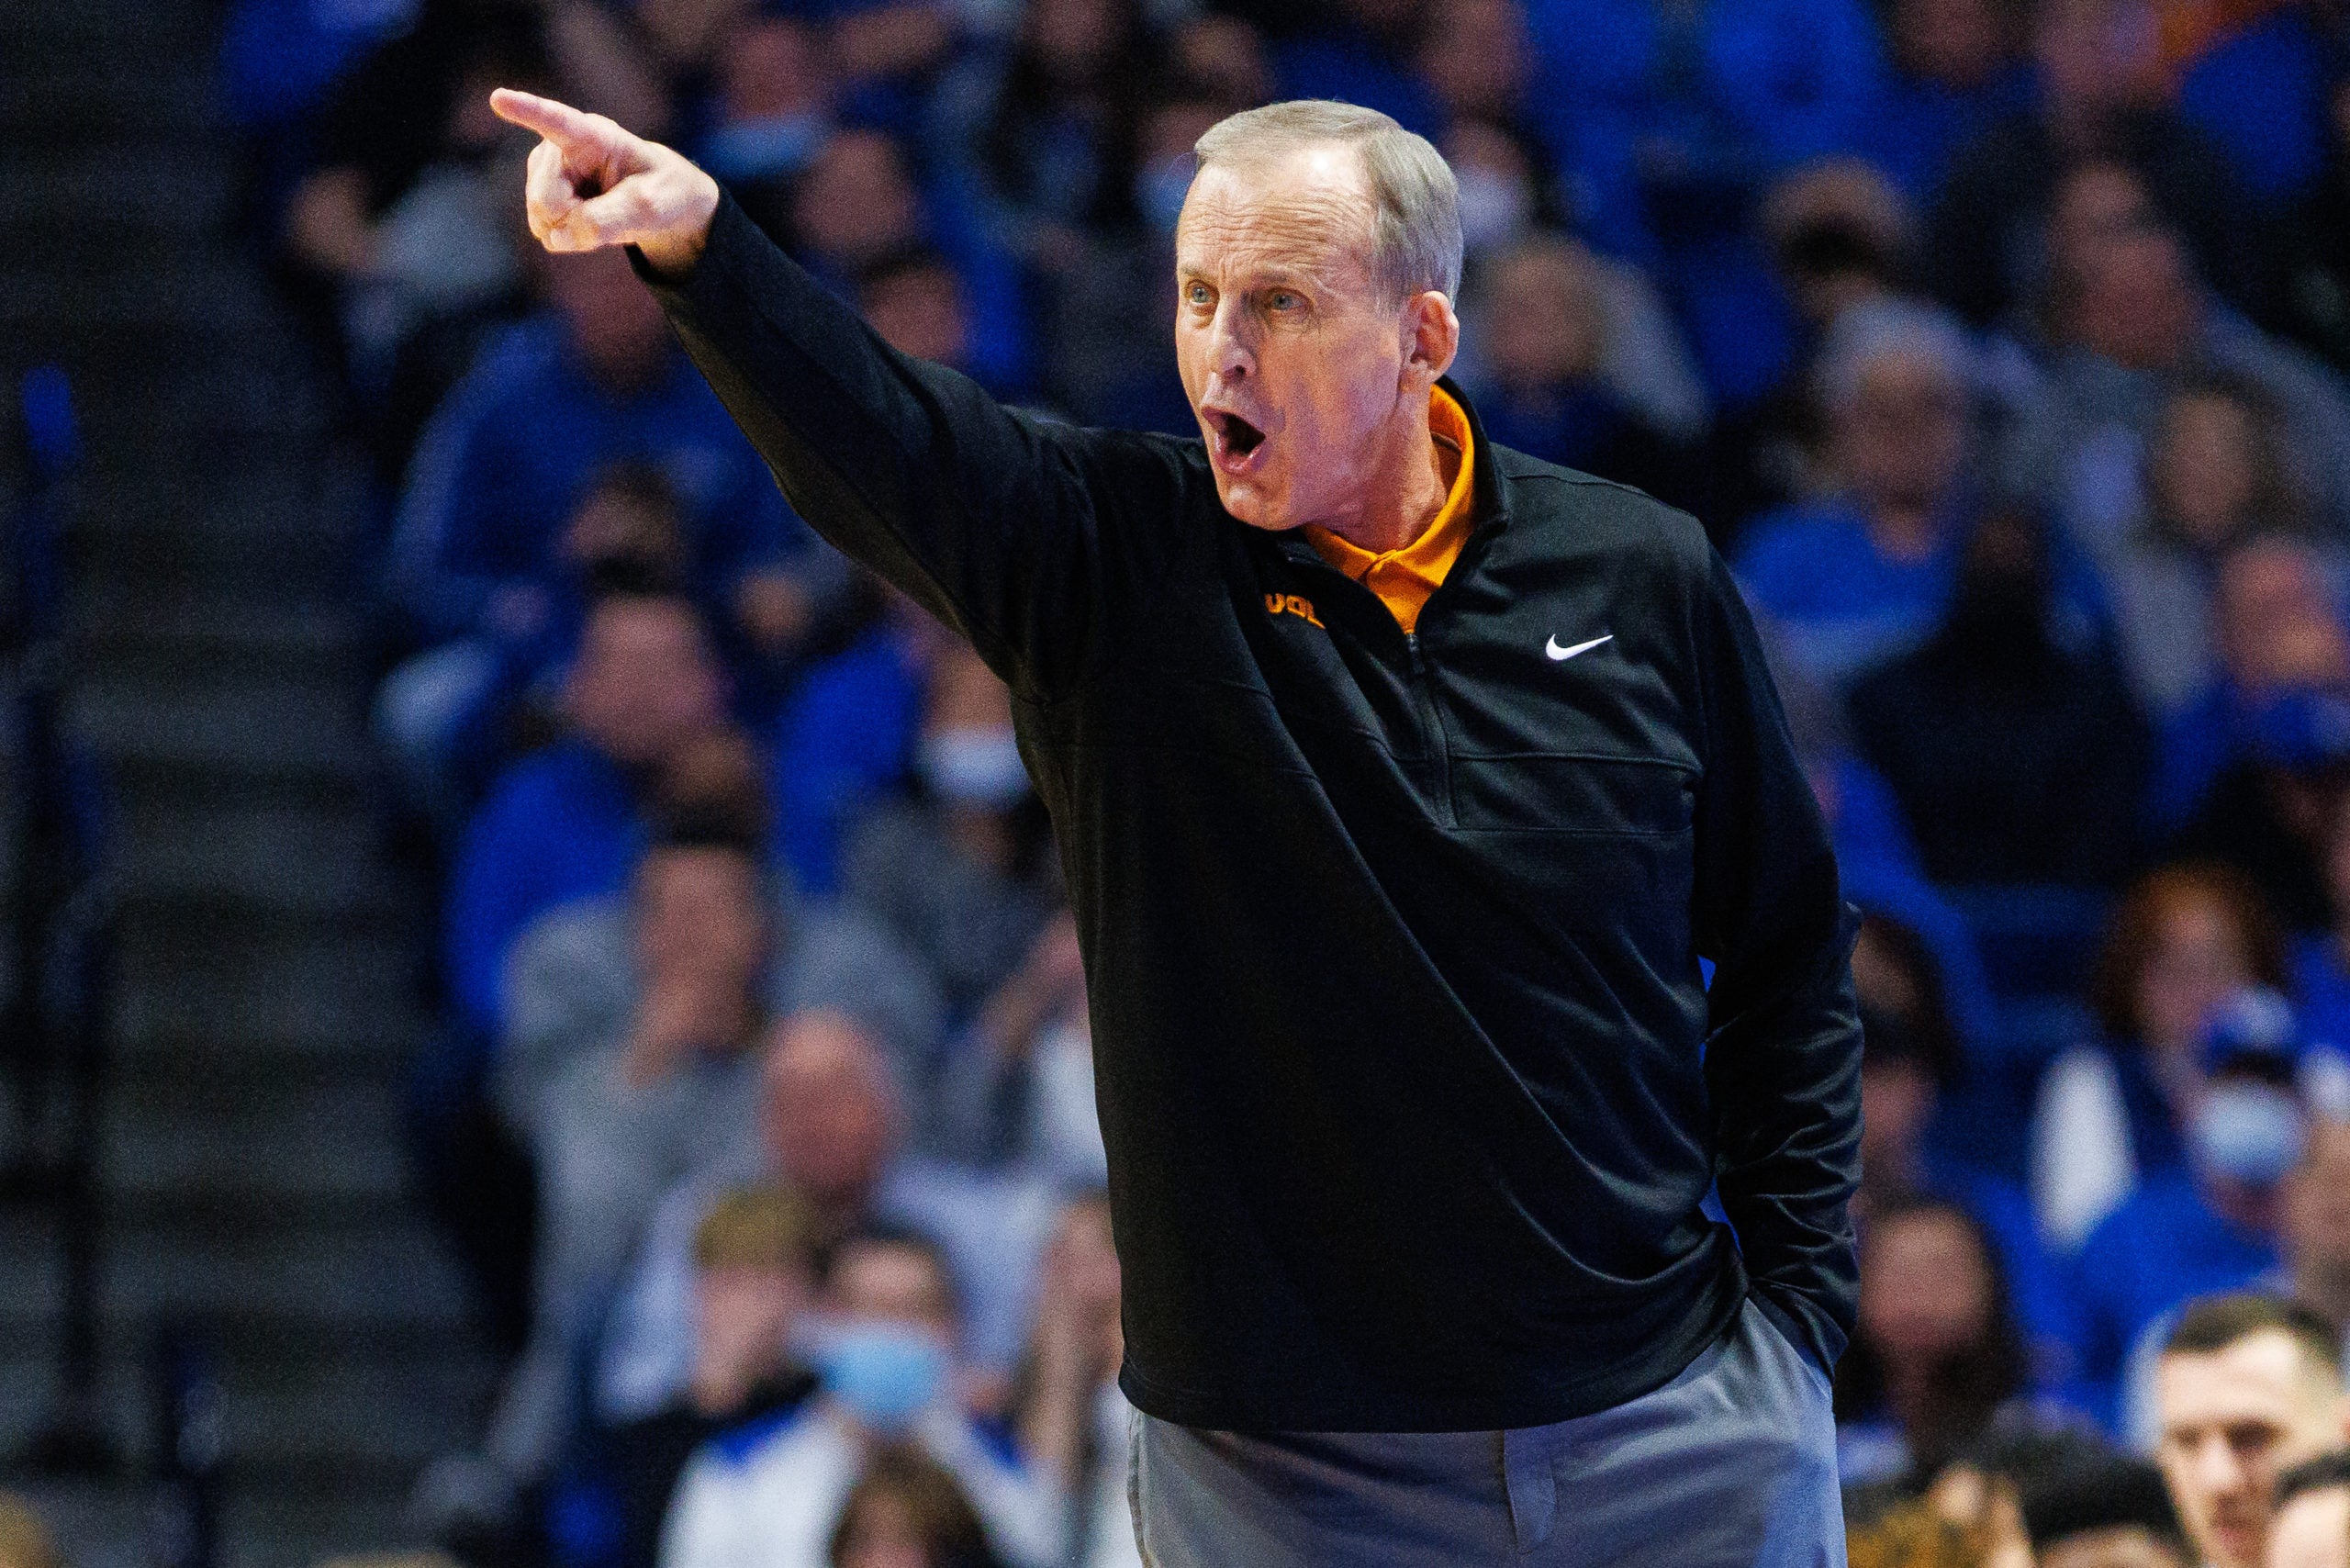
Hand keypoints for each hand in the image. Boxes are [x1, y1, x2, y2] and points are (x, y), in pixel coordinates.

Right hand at [489, 87, 719, 274]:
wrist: (656, 200)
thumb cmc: (657, 192)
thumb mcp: (650, 208)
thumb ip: (607, 221)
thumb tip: (555, 238)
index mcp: (592, 135)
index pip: (556, 121)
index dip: (526, 110)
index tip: (498, 98)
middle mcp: (558, 147)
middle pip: (546, 198)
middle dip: (575, 217)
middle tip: (610, 208)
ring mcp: (543, 172)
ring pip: (542, 217)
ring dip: (574, 227)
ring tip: (600, 209)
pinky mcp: (539, 195)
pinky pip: (546, 230)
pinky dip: (568, 235)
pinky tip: (585, 218)